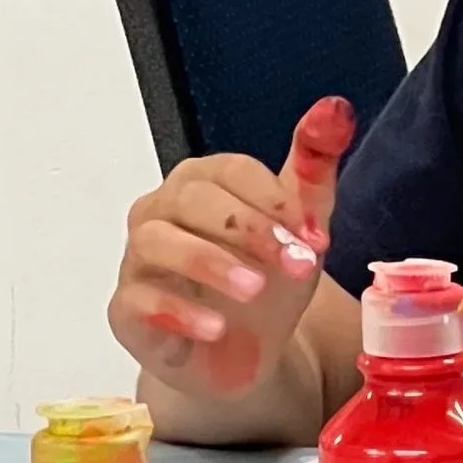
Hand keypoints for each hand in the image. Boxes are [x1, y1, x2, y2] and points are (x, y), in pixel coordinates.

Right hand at [109, 96, 354, 398]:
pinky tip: (217, 327)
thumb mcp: (300, 229)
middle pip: (193, 199)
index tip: (314, 235)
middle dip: (249, 229)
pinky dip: (179, 312)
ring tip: (254, 290)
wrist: (242, 354)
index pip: (231, 171)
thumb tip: (335, 108)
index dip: (274, 200)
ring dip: (209, 262)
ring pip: (158, 242)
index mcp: (203, 181)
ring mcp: (139, 258)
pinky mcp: (127, 308)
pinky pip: (139, 300)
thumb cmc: (265, 280)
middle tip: (296, 265)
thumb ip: (314, 169)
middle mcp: (162, 210)